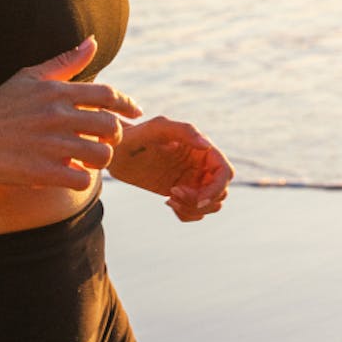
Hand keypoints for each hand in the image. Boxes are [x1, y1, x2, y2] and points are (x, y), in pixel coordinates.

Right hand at [0, 37, 141, 190]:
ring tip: (90, 159)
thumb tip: (93, 42)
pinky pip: (82, 179)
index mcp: (57, 92)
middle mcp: (58, 116)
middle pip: (111, 126)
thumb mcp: (29, 77)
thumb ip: (65, 62)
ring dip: (101, 159)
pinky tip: (71, 173)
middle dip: (114, 135)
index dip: (127, 104)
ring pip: (101, 155)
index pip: (108, 94)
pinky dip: (82, 178)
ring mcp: (51, 145)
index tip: (135, 112)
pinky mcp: (42, 172)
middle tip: (105, 140)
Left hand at [109, 116, 233, 221]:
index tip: (196, 198)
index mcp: (202, 148)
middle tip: (174, 193)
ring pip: (212, 204)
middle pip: (221, 192)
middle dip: (202, 200)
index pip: (225, 172)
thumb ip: (184, 131)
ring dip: (194, 208)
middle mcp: (201, 164)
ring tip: (171, 197)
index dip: (217, 188)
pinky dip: (187, 214)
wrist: (116, 151)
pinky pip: (197, 212)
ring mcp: (192, 180)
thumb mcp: (157, 128)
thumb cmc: (136, 135)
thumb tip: (207, 145)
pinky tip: (168, 202)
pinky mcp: (181, 192)